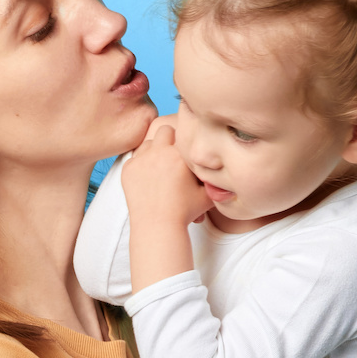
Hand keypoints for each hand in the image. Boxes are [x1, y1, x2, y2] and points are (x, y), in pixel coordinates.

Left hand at [119, 118, 211, 232]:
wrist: (157, 227)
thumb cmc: (185, 212)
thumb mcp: (207, 195)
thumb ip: (217, 179)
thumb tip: (228, 169)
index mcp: (180, 154)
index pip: (183, 131)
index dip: (186, 140)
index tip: (186, 150)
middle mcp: (159, 152)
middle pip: (164, 130)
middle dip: (169, 139)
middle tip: (173, 155)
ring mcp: (141, 160)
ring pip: (147, 143)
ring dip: (154, 150)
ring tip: (161, 167)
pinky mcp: (128, 170)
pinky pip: (135, 158)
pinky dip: (141, 165)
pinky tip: (148, 178)